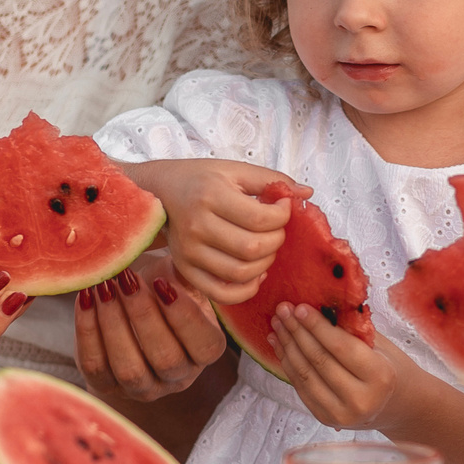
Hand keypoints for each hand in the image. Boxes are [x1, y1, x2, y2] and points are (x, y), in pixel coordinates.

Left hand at [72, 251, 229, 402]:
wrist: (131, 307)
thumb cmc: (162, 287)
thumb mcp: (182, 277)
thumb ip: (187, 272)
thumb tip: (183, 254)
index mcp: (205, 351)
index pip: (204, 345)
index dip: (184, 316)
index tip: (163, 283)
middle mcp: (178, 376)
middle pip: (166, 359)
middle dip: (143, 316)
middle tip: (127, 280)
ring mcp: (143, 388)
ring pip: (130, 369)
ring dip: (114, 325)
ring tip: (103, 287)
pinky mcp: (108, 386)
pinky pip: (96, 367)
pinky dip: (88, 331)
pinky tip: (86, 298)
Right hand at [125, 160, 305, 303]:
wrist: (157, 193)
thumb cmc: (199, 179)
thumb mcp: (233, 170)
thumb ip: (270, 179)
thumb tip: (306, 193)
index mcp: (210, 196)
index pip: (260, 218)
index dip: (283, 216)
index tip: (284, 208)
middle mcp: (197, 226)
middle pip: (253, 248)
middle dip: (276, 241)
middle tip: (275, 229)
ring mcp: (189, 252)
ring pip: (241, 273)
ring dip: (265, 264)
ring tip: (266, 248)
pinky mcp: (185, 270)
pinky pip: (221, 294)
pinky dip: (246, 290)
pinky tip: (255, 275)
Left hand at [268, 304, 406, 429]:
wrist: (395, 405)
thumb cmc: (387, 367)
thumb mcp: (380, 346)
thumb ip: (352, 330)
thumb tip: (317, 306)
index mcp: (380, 376)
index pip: (341, 347)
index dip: (317, 326)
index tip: (299, 307)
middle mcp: (361, 400)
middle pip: (319, 360)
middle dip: (297, 332)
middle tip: (283, 310)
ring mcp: (341, 414)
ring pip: (305, 374)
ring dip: (287, 346)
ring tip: (277, 324)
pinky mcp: (325, 418)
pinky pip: (300, 387)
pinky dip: (287, 363)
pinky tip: (279, 343)